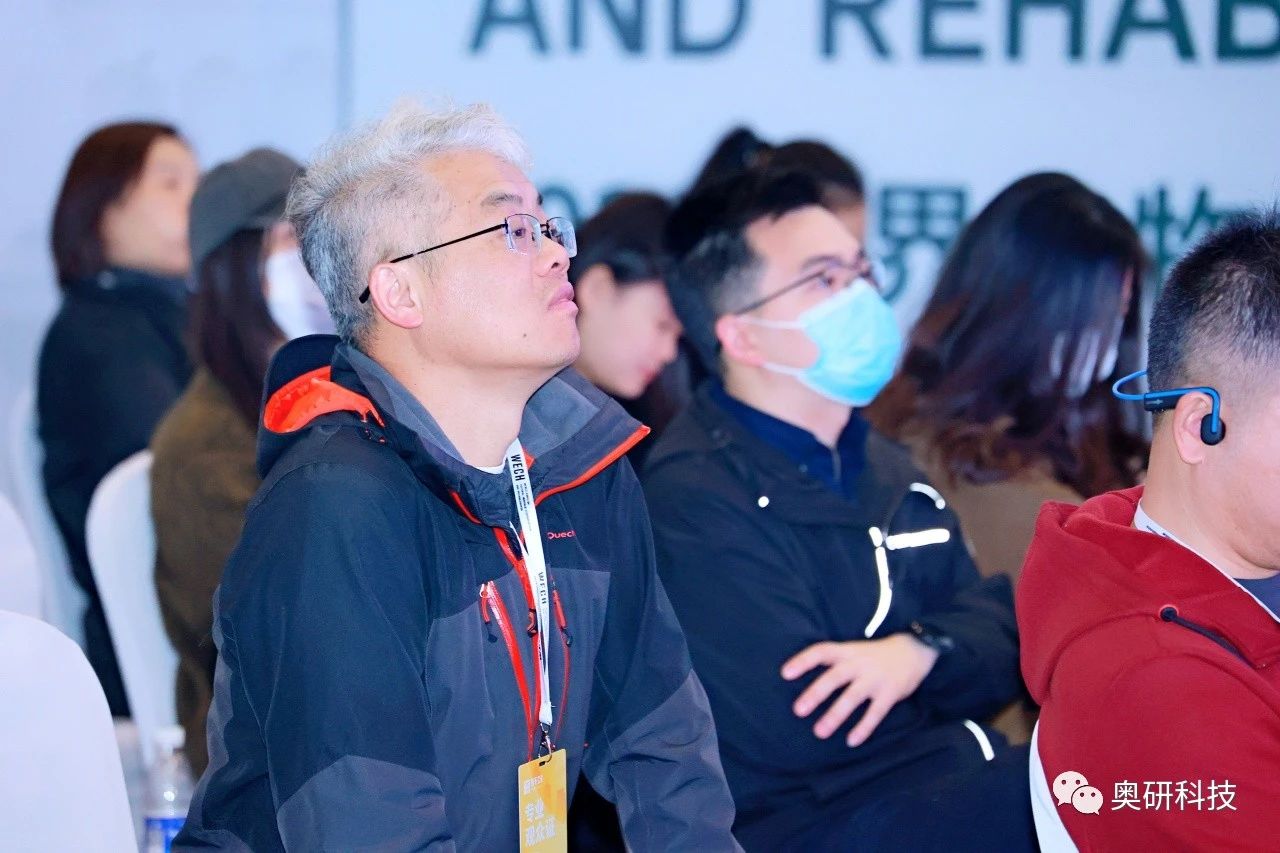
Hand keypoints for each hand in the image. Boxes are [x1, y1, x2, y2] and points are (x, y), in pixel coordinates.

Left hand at [781, 633, 938, 746]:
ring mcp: (875, 679)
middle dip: (815, 693)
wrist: (914, 650)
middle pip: (834, 677)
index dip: (803, 661)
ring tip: (819, 732)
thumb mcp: (853, 650)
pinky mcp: (890, 693)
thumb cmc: (875, 655)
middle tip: (798, 710)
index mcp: (847, 651)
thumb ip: (835, 662)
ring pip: (851, 698)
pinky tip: (851, 741)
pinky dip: (863, 728)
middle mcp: (859, 664)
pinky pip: (875, 713)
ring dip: (835, 716)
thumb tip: (807, 682)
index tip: (785, 673)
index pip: (821, 651)